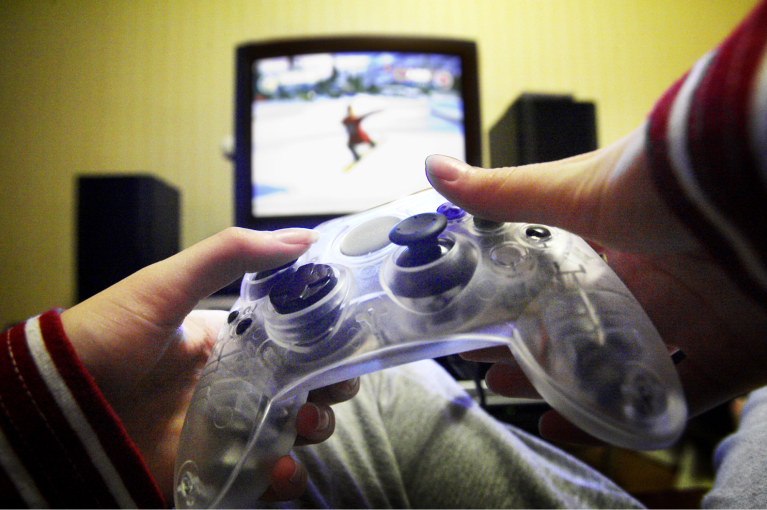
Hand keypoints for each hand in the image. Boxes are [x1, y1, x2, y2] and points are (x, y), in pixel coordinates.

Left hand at [60, 228, 359, 502]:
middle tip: (332, 389)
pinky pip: (262, 478)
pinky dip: (282, 478)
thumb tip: (303, 236)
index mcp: (230, 341)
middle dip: (328, 391)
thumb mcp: (167, 283)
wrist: (58, 403)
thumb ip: (230, 254)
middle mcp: (235, 385)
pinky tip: (279, 467)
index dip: (326, 343)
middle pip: (302, 389)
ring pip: (291, 434)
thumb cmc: (108, 335)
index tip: (347, 342)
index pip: (295, 341)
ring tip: (306, 425)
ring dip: (313, 431)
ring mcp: (226, 429)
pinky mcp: (213, 468)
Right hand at [426, 126, 766, 442]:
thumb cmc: (659, 182)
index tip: (479, 329)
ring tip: (531, 409)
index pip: (557, 282)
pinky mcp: (733, 350)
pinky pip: (683, 393)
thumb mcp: (570, 189)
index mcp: (613, 239)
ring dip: (579, 389)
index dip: (518, 308)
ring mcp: (692, 316)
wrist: (753, 186)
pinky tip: (590, 428)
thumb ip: (502, 191)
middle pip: (586, 327)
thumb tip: (433, 168)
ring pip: (627, 364)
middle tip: (495, 376)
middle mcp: (651, 278)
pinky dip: (641, 414)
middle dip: (539, 354)